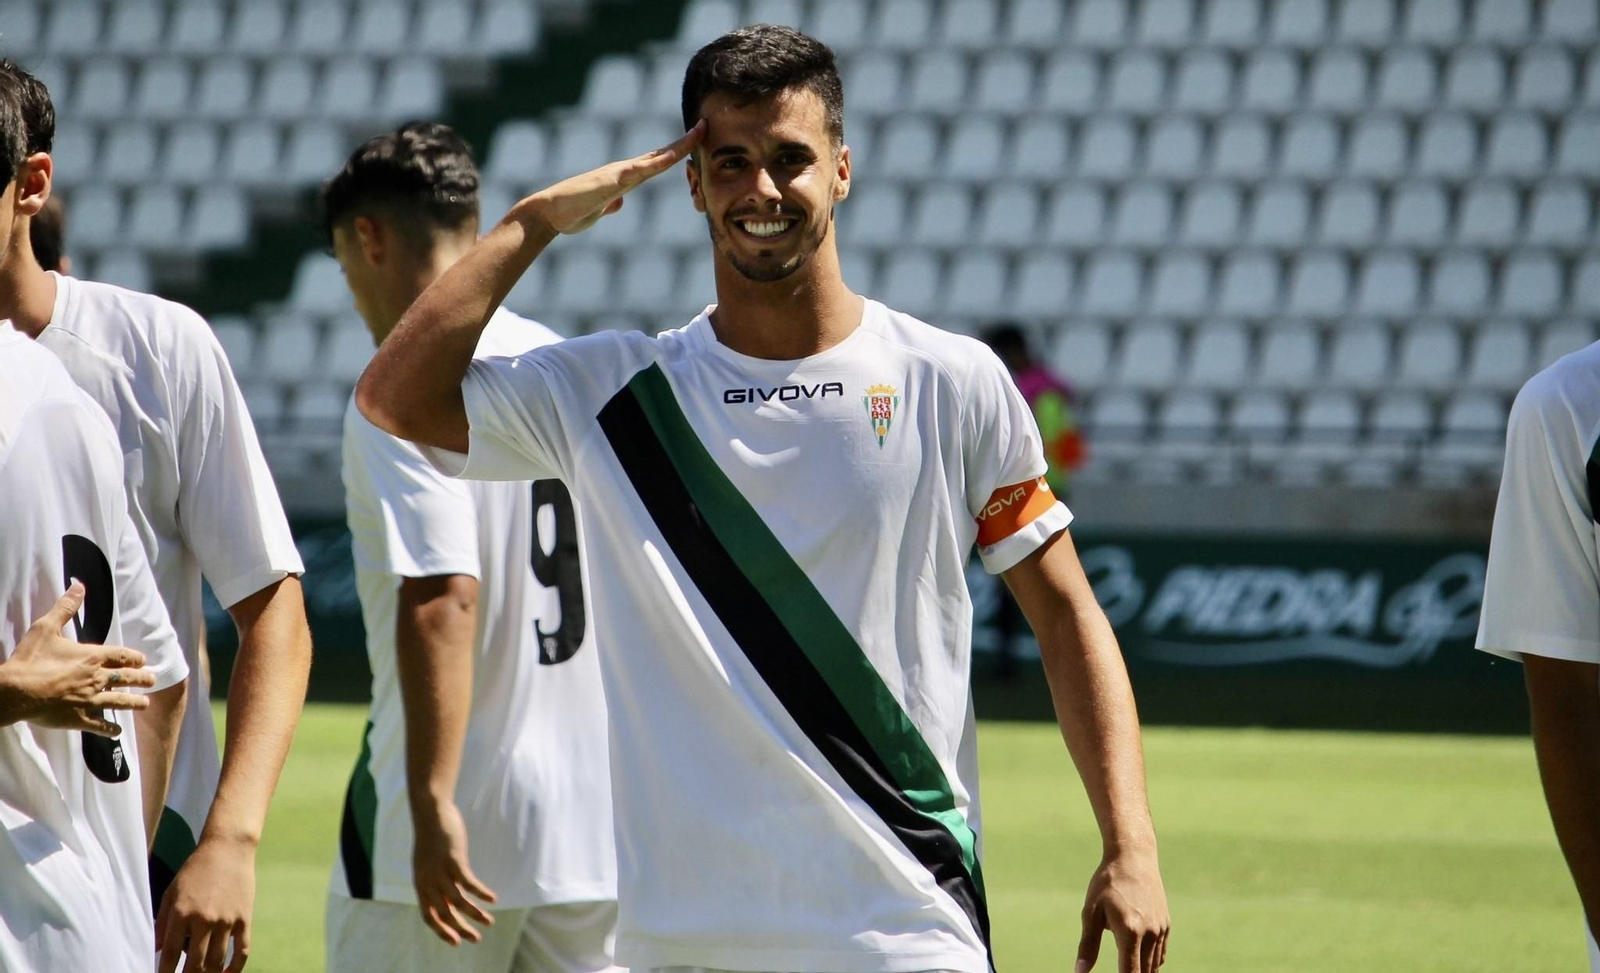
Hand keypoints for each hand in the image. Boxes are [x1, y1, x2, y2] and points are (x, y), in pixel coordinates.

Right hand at [0, 581, 154, 734]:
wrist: (16, 690)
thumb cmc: (31, 659)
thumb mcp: (46, 628)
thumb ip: (65, 607)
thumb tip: (79, 586)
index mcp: (93, 657)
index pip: (122, 656)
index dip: (134, 658)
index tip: (143, 660)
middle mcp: (97, 679)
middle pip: (126, 678)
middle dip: (141, 679)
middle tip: (152, 680)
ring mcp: (90, 700)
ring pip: (119, 701)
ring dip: (134, 702)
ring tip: (145, 704)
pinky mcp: (79, 718)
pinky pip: (99, 725)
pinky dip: (110, 729)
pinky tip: (117, 732)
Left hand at [157, 835, 255, 971]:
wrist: (228, 848)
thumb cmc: (195, 869)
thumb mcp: (172, 892)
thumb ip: (162, 922)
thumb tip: (155, 948)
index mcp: (182, 913)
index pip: (169, 955)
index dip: (164, 972)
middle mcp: (204, 920)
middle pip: (194, 964)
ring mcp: (227, 920)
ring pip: (217, 962)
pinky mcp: (244, 919)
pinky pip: (241, 951)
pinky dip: (235, 968)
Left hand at [412, 799, 496, 944]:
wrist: (430, 812)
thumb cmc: (432, 837)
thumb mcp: (429, 864)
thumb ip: (437, 882)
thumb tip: (450, 900)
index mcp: (421, 884)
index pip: (428, 916)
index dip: (441, 931)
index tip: (456, 942)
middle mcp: (429, 882)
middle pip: (445, 914)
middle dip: (461, 929)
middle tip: (476, 939)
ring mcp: (441, 871)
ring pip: (459, 902)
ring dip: (475, 914)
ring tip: (489, 922)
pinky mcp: (454, 860)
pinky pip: (469, 883)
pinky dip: (481, 893)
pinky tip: (493, 898)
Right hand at [524, 121, 705, 235]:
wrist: (547, 213)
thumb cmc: (570, 213)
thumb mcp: (598, 210)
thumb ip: (610, 204)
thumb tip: (619, 203)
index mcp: (623, 179)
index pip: (654, 163)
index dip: (676, 153)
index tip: (695, 142)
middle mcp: (623, 171)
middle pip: (660, 154)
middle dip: (684, 143)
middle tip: (705, 126)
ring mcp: (618, 173)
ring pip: (656, 157)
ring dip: (679, 146)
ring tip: (700, 132)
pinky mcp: (612, 180)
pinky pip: (642, 169)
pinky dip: (660, 161)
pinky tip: (675, 155)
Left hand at [1076, 848, 1169, 972]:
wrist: (1134, 858)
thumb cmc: (1107, 884)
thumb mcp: (1091, 912)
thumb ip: (1087, 945)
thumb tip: (1079, 972)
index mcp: (1130, 931)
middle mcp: (1150, 933)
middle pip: (1144, 972)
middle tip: (1119, 971)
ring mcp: (1160, 929)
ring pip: (1154, 965)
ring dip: (1141, 971)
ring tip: (1127, 968)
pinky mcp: (1166, 925)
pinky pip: (1160, 954)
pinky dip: (1150, 962)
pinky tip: (1137, 958)